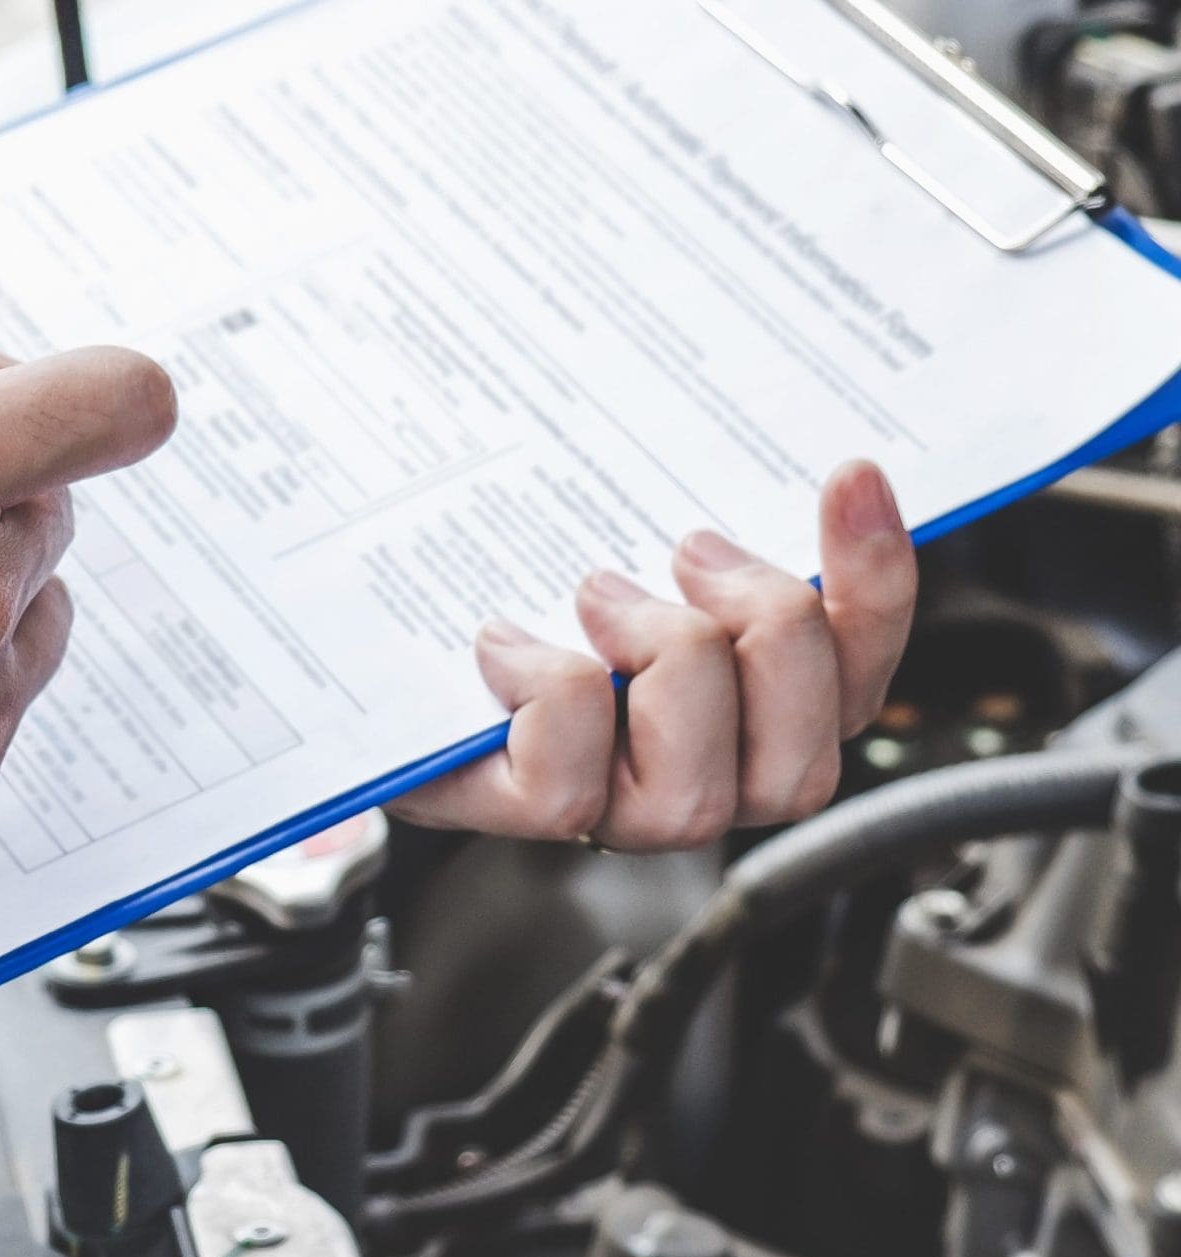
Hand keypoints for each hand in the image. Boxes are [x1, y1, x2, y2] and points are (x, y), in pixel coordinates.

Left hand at [396, 460, 915, 849]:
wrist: (380, 640)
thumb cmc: (515, 576)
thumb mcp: (623, 525)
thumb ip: (709, 514)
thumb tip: (811, 445)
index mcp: (754, 712)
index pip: (858, 676)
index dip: (876, 584)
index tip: (849, 474)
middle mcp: (698, 779)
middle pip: (803, 761)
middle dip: (767, 634)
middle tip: (691, 549)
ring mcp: (611, 810)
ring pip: (696, 790)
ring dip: (660, 664)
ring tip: (598, 592)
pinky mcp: (518, 812)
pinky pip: (566, 786)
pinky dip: (545, 694)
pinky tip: (507, 642)